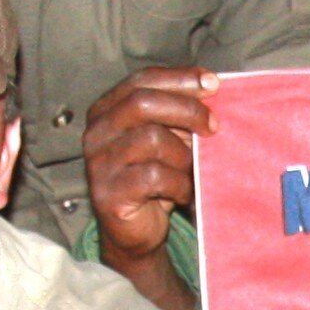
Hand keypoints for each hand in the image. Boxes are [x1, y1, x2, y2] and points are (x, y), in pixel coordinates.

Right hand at [81, 67, 215, 264]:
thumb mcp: (166, 138)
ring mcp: (99, 163)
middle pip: (143, 103)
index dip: (179, 78)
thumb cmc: (154, 179)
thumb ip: (178, 114)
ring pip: (152, 139)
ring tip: (190, 171)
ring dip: (183, 155)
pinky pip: (154, 177)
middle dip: (186, 110)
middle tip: (213, 126)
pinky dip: (178, 184)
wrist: (135, 231)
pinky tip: (182, 192)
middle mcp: (96, 132)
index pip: (142, 80)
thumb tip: (211, 88)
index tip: (213, 83)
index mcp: (107, 110)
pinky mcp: (108, 194)